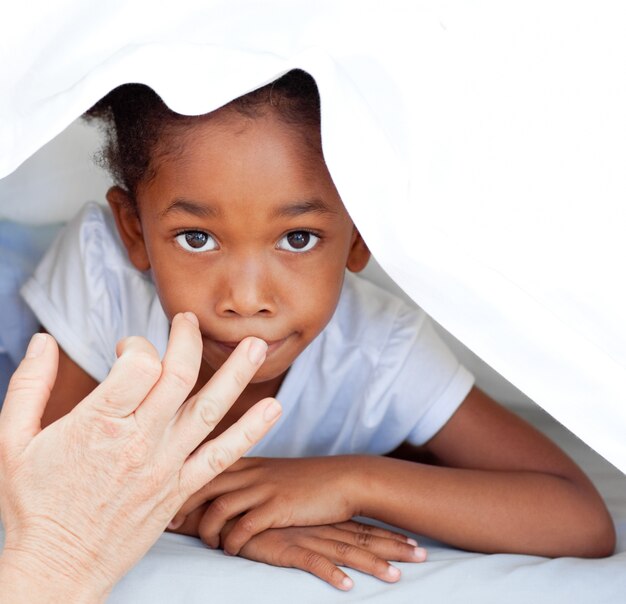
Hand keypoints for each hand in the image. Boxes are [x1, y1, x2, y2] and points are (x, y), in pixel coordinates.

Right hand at [0, 313, 280, 601]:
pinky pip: (222, 457)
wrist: (58, 568)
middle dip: (187, 340)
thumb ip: (28, 387)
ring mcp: (165, 466)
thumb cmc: (34, 503)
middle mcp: (138, 441)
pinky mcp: (180, 489)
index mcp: (98, 425)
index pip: (138, 366)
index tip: (127, 350)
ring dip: (237, 374)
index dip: (136, 346)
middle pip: (178, 377)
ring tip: (257, 345)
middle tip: (188, 321)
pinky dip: (250, 432)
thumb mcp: (13, 441)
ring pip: (209, 409)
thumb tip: (41, 341)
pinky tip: (272, 409)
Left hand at [169, 456, 366, 554]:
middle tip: (170, 524)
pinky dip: (232, 541)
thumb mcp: (275, 472)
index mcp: (250, 461)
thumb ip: (250, 477)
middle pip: (204, 481)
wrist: (344, 479)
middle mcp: (253, 470)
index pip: (205, 463)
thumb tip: (228, 490)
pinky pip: (244, 526)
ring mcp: (265, 487)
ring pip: (220, 505)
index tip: (164, 497)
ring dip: (208, 528)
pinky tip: (232, 550)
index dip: (181, 481)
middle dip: (182, 503)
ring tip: (209, 542)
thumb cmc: (309, 480)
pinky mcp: (279, 507)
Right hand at [224, 520, 426, 590]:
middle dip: (393, 547)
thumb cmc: (261, 512)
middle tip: (422, 555)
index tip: (414, 540)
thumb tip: (329, 527)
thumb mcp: (291, 514)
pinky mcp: (284, 548)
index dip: (389, 534)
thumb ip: (311, 520)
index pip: (362, 526)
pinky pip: (311, 563)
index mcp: (322, 517)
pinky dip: (330, 573)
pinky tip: (347, 585)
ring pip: (344, 551)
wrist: (229, 507)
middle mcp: (319, 526)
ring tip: (395, 576)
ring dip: (371, 563)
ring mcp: (304, 536)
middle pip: (362, 538)